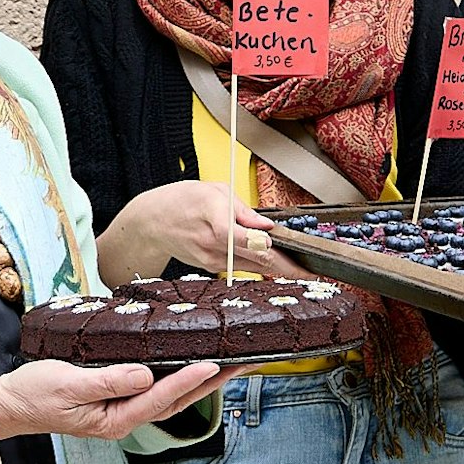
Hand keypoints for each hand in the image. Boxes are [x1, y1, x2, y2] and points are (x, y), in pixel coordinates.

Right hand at [0, 359, 243, 441]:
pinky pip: (156, 388)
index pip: (161, 397)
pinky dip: (179, 376)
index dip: (189, 380)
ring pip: (171, 395)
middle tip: (245, 363)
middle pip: (177, 400)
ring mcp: (122, 410)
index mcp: (115, 419)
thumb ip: (108, 381)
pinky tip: (191, 364)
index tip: (215, 364)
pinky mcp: (117, 399)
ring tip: (232, 362)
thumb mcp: (69, 383)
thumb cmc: (35, 393)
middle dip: (213, 382)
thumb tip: (145, 375)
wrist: (10, 405)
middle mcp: (125, 418)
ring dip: (203, 379)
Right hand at [110, 180, 315, 279]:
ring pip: (252, 267)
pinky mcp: (211, 267)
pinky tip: (276, 263)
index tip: (296, 257)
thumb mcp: (214, 191)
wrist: (150, 223)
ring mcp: (213, 262)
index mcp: (216, 223)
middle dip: (287, 268)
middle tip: (312, 272)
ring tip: (302, 268)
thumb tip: (267, 227)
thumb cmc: (182, 200)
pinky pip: (241, 266)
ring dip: (277, 269)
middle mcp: (215, 248)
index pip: (248, 241)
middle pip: (257, 261)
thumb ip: (244, 210)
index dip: (272, 251)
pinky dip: (259, 264)